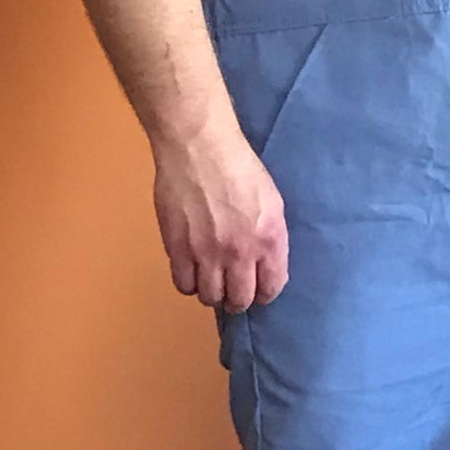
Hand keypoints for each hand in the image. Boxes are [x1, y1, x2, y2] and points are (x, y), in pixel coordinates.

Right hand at [153, 121, 289, 311]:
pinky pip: (183, 284)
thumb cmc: (241, 168)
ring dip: (213, 293)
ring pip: (209, 297)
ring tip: (212, 281)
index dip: (265, 293)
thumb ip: (271, 237)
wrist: (200, 149)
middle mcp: (239, 253)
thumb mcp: (272, 202)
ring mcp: (206, 253)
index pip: (271, 287)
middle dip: (239, 300)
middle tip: (234, 291)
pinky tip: (193, 271)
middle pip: (239, 300)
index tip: (259, 290)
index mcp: (269, 240)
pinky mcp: (177, 248)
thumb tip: (267, 264)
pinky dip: (189, 283)